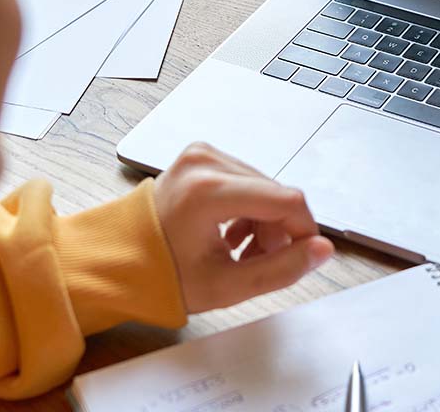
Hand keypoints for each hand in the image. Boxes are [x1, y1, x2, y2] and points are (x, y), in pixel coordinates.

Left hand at [153, 142, 333, 313]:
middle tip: (257, 261)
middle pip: (276, 192)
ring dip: (264, 220)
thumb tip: (321, 251)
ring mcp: (201, 154)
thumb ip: (282, 269)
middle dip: (279, 230)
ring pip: (263, 186)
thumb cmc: (163, 275)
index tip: (303, 256)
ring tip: (240, 251)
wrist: (118, 259)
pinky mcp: (201, 154)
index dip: (305, 231)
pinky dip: (248, 206)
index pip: (286, 200)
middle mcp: (205, 162)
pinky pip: (245, 179)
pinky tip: (232, 233)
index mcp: (208, 191)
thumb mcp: (228, 285)